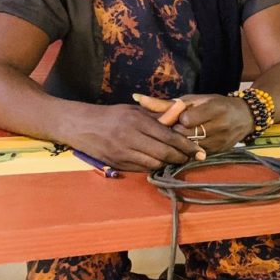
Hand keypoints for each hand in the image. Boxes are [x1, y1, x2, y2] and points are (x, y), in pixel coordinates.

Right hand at [68, 103, 203, 171]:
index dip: (186, 145)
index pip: (169, 136)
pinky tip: (160, 164)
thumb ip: (157, 116)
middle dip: (181, 157)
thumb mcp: (135, 110)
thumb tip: (181, 118)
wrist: (80, 125)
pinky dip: (153, 167)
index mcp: (137, 121)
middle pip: (164, 153)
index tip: (199, 150)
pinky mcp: (116, 163)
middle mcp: (130, 137)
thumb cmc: (112, 115)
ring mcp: (122, 152)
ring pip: (154, 163)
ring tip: (177, 160)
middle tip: (192, 158)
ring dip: (168, 164)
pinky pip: (141, 169)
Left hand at [136, 93, 253, 153]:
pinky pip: (195, 155)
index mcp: (214, 108)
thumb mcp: (192, 100)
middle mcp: (219, 125)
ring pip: (189, 148)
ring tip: (173, 140)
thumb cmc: (214, 104)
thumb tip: (137, 99)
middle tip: (168, 132)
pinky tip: (181, 148)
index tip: (174, 119)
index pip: (186, 119)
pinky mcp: (219, 151)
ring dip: (178, 145)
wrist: (243, 117)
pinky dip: (185, 152)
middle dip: (174, 134)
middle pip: (185, 135)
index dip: (176, 121)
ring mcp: (220, 140)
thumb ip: (165, 103)